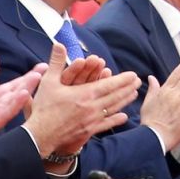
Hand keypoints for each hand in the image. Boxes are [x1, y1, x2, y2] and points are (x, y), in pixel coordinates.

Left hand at [0, 69, 38, 142]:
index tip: (44, 65)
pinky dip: (16, 103)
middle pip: (22, 88)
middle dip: (33, 79)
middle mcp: (5, 102)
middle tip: (44, 68)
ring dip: (28, 87)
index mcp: (2, 94)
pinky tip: (24, 95)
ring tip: (37, 76)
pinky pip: (8, 111)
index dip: (31, 74)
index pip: (19, 82)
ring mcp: (1, 112)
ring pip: (18, 98)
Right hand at [24, 43, 139, 155]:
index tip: (133, 75)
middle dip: (128, 88)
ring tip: (134, 95)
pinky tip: (124, 117)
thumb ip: (56, 61)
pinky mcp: (89, 131)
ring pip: (113, 109)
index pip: (109, 85)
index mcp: (85, 94)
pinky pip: (106, 124)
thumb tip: (59, 44)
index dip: (122, 79)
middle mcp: (93, 107)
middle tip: (138, 82)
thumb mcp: (49, 81)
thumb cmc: (44, 107)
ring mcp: (92, 120)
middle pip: (115, 96)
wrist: (40, 135)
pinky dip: (116, 120)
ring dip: (125, 101)